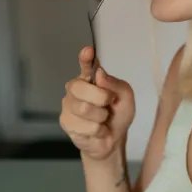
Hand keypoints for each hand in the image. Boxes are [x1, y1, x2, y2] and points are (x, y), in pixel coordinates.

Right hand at [60, 46, 134, 161]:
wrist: (113, 140)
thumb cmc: (117, 115)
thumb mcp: (125, 99)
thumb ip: (116, 85)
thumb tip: (100, 74)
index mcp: (91, 78)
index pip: (85, 65)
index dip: (85, 58)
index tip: (88, 51)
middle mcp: (76, 88)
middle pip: (81, 88)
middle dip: (100, 98)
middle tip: (108, 104)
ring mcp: (68, 104)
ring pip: (84, 108)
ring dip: (100, 117)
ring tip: (102, 120)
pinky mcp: (66, 121)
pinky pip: (85, 125)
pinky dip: (98, 130)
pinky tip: (97, 130)